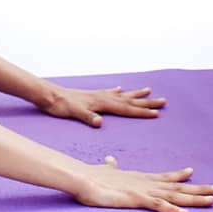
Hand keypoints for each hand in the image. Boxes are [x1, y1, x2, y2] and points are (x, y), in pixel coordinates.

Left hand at [37, 81, 165, 125]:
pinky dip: (117, 91)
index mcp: (102, 103)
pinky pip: (109, 92)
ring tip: (148, 90)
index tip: (157, 113)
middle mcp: (102, 97)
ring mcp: (97, 95)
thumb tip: (100, 123)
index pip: (126, 109)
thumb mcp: (74, 113)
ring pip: (122, 95)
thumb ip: (87, 117)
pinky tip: (120, 88)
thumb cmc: (61, 106)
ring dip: (136, 94)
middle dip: (146, 102)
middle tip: (163, 101)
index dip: (142, 112)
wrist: (48, 95)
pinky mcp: (91, 95)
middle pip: (129, 100)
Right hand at [74, 154, 212, 211]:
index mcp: (138, 178)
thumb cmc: (90, 176)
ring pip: (174, 195)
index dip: (179, 176)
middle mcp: (145, 182)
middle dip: (198, 189)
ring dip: (194, 198)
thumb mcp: (105, 170)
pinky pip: (158, 206)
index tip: (192, 172)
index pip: (164, 177)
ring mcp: (142, 190)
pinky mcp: (136, 198)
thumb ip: (111, 167)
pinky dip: (172, 210)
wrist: (80, 177)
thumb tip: (111, 160)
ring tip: (212, 199)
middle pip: (177, 187)